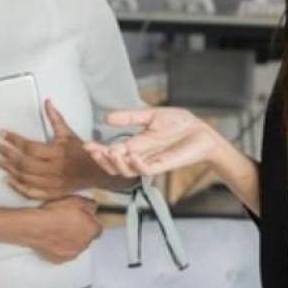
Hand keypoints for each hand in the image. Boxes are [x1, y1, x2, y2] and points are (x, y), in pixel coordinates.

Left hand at [0, 100, 111, 198]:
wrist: (97, 172)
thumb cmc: (82, 152)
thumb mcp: (69, 134)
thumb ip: (56, 119)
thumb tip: (46, 102)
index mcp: (58, 153)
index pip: (30, 147)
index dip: (14, 140)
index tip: (3, 134)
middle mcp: (55, 169)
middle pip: (24, 163)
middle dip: (7, 154)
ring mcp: (54, 183)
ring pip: (25, 178)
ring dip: (9, 169)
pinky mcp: (53, 193)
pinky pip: (31, 192)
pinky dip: (17, 187)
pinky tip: (8, 179)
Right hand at [13, 195, 100, 262]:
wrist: (36, 227)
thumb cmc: (56, 213)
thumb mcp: (76, 200)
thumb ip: (90, 205)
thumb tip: (94, 208)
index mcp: (91, 230)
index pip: (98, 229)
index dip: (90, 223)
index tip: (83, 219)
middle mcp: (85, 245)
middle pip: (86, 239)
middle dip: (80, 232)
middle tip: (69, 223)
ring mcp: (72, 254)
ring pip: (75, 247)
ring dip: (71, 241)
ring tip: (59, 231)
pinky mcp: (59, 259)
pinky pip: (62, 253)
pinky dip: (59, 247)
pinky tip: (52, 238)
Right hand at [83, 107, 220, 177]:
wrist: (201, 131)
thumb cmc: (180, 124)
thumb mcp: (151, 116)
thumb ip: (130, 117)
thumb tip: (107, 117)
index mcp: (136, 145)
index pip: (112, 153)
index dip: (98, 151)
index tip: (86, 145)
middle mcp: (140, 156)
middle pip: (115, 166)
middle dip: (101, 160)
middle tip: (93, 150)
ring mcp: (151, 162)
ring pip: (127, 171)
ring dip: (116, 164)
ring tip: (110, 152)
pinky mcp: (164, 165)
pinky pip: (146, 170)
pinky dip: (137, 165)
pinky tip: (131, 156)